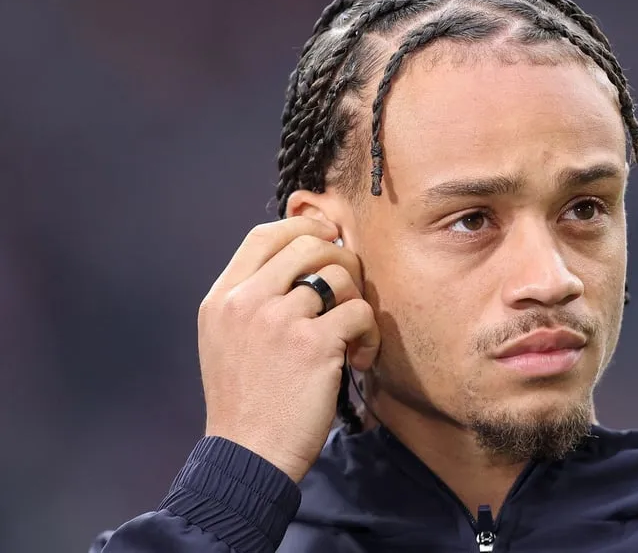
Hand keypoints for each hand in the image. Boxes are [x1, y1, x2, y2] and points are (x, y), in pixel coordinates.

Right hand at [197, 217, 379, 481]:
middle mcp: (246, 301)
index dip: (304, 225)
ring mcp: (279, 319)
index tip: (329, 237)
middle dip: (343, 259)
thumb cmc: (246, 403)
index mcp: (222, 298)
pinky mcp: (313, 343)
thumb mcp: (227, 340)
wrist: (247, 456)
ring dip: (358, 301)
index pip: (265, 235)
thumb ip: (253, 299)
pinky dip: (370, 333)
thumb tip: (303, 260)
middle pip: (309, 244)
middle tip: (351, 293)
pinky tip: (360, 358)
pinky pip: (359, 311)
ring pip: (340, 274)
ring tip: (354, 336)